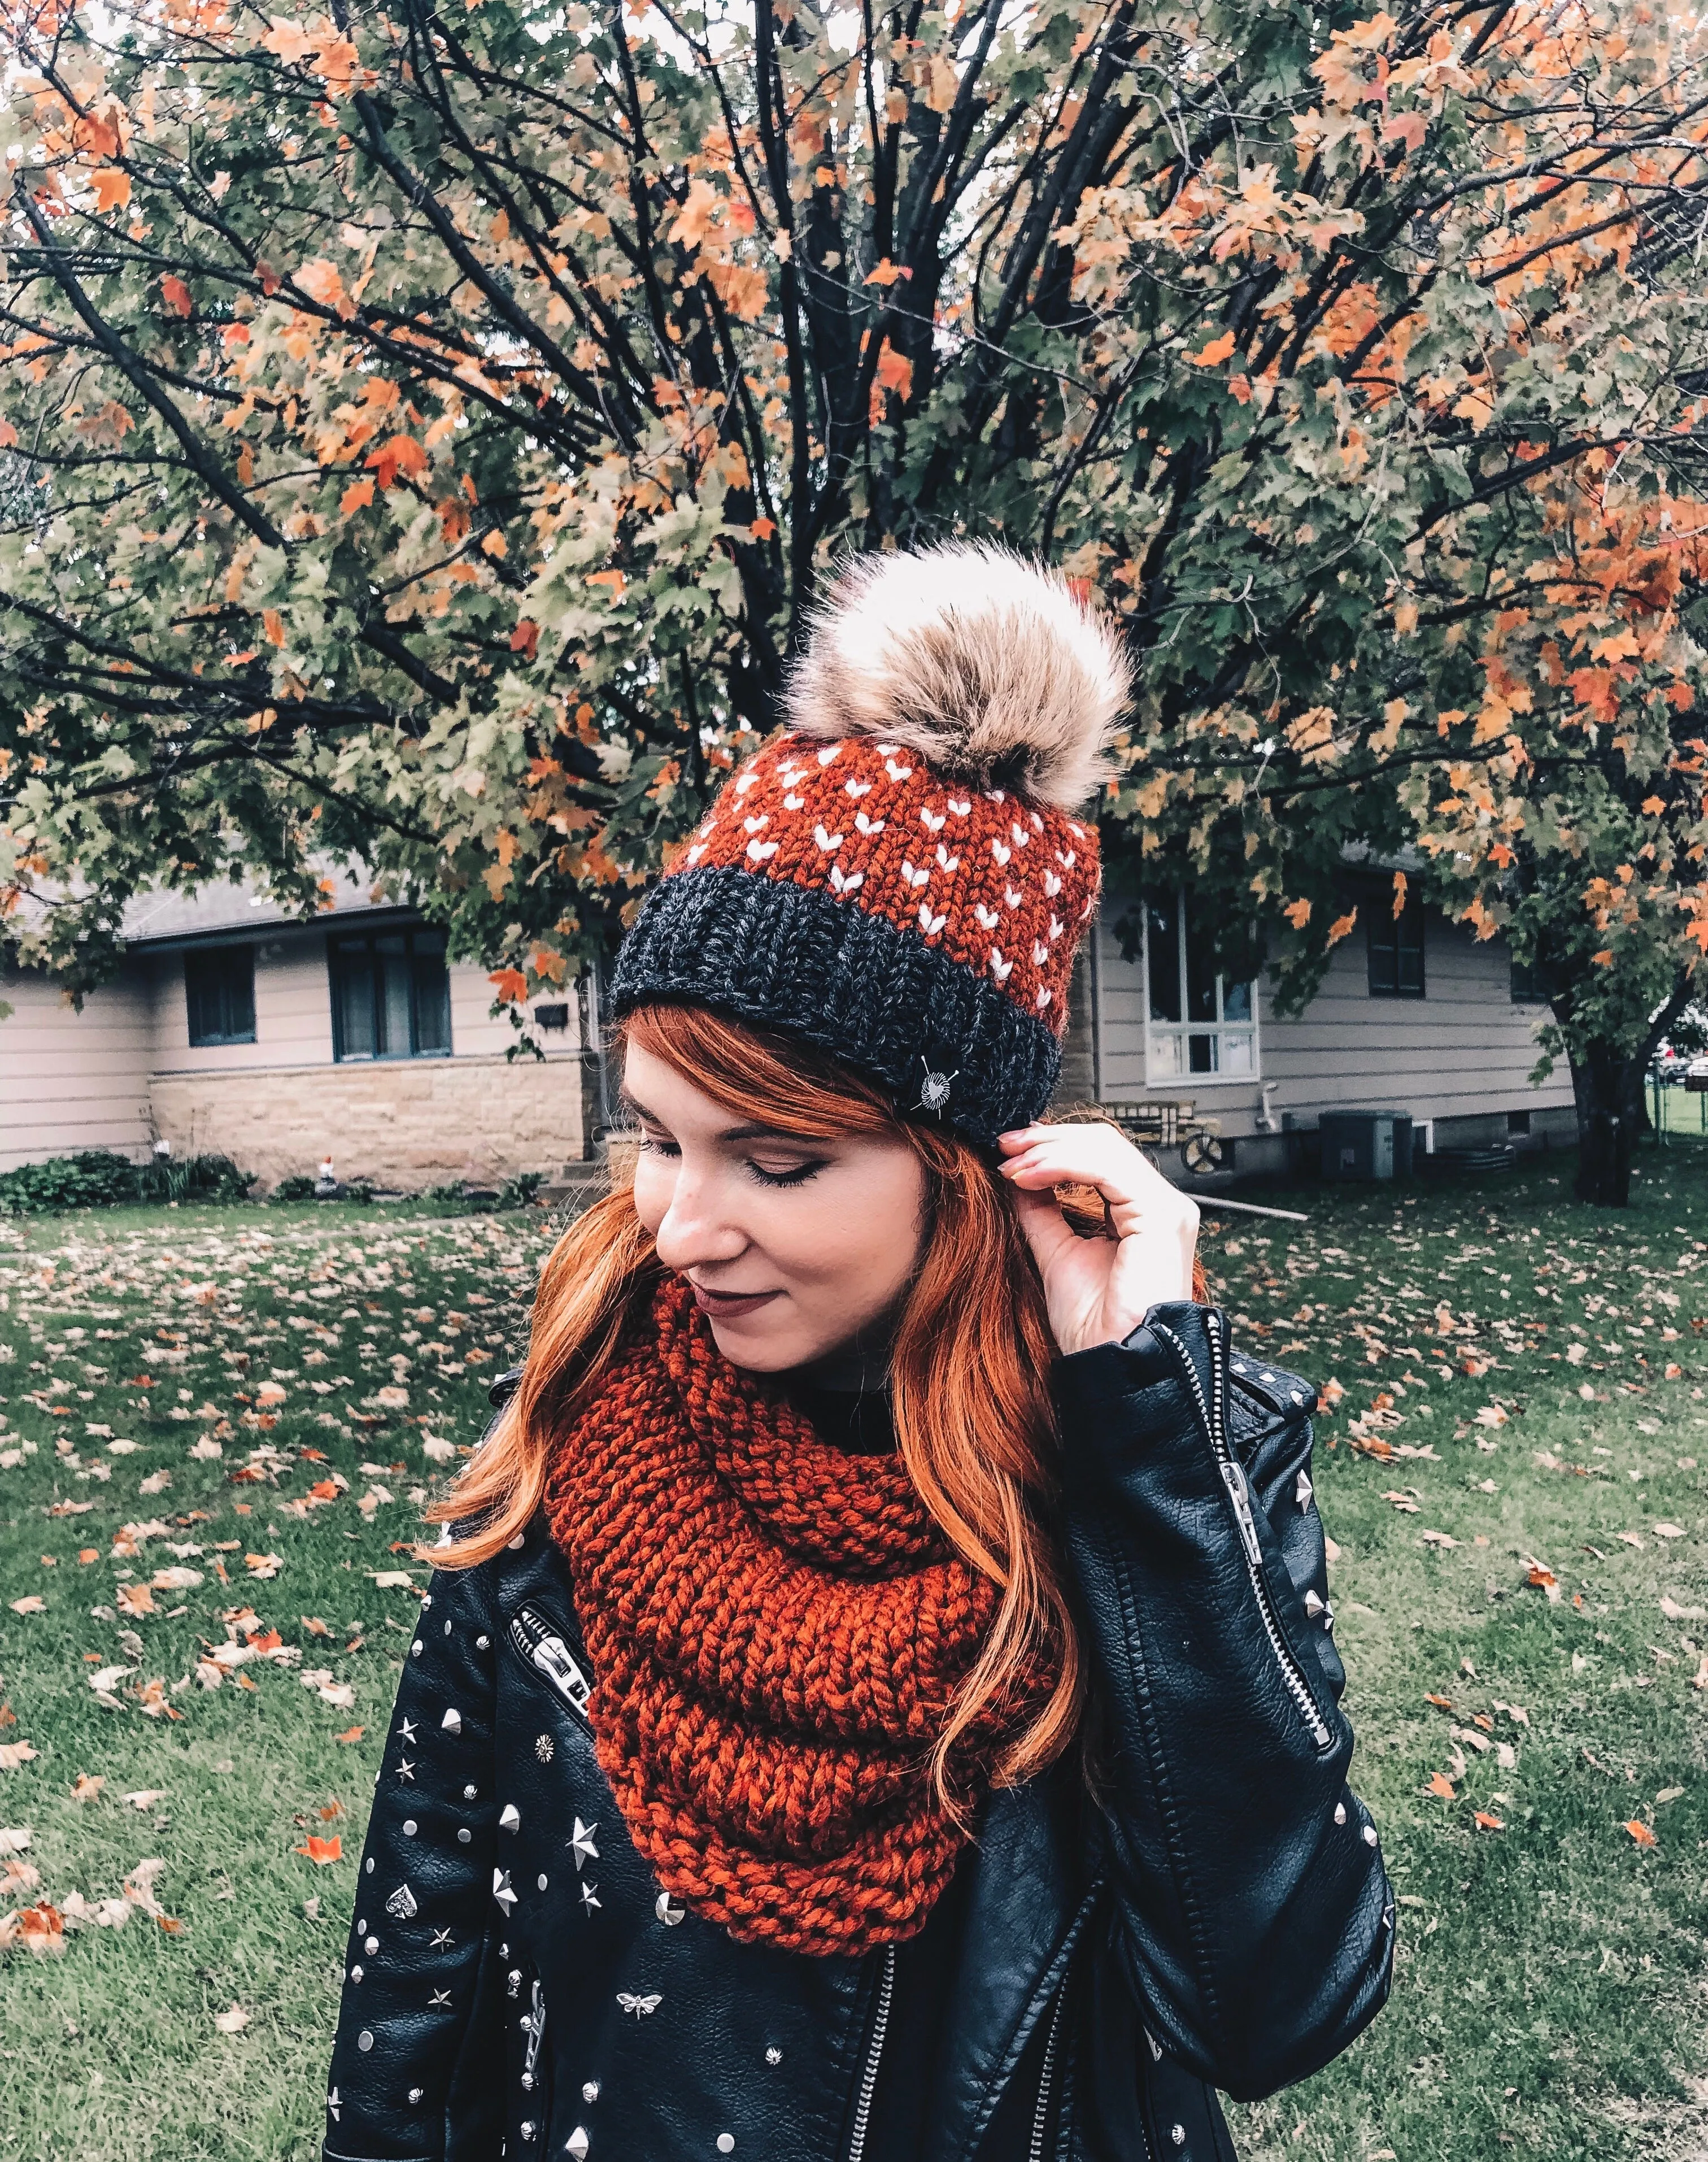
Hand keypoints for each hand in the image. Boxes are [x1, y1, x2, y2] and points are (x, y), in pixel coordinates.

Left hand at [997, 1119, 1200, 1356]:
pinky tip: (1029, 1176)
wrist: (1114, 1364)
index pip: (1100, 1157)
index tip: (1010, 1150)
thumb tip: (1018, 1174)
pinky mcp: (1162, 1216)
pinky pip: (1107, 1169)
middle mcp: (1161, 1206)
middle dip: (1047, 1140)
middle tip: (1005, 1146)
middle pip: (1103, 1144)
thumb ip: (1042, 1211)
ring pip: (1104, 1149)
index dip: (1053, 1146)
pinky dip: (1061, 1165)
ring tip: (1011, 1163)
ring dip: (1048, 1151)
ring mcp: (1167, 1209)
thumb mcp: (1057, 1253)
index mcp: (1142, 1214)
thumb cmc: (1094, 1326)